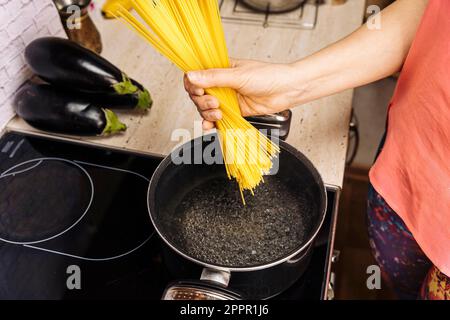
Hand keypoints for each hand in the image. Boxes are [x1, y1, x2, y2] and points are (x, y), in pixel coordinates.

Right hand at [184, 59, 300, 129]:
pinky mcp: (234, 111)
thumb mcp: (238, 75)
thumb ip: (213, 78)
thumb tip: (191, 76)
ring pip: (206, 108)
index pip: (196, 76)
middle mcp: (221, 83)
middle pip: (198, 95)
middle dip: (202, 101)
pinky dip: (211, 123)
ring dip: (207, 113)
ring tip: (219, 113)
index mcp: (221, 68)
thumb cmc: (268, 76)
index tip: (199, 90)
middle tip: (215, 103)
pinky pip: (217, 119)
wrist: (287, 90)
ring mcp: (227, 98)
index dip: (193, 85)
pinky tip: (210, 126)